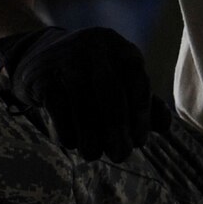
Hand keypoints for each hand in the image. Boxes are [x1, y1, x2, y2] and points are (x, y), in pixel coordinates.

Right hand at [0, 26, 158, 162]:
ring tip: (94, 155)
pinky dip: (66, 130)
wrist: (37, 58)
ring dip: (90, 135)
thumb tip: (165, 126)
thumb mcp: (119, 83)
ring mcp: (66, 59)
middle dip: (117, 129)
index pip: (137, 81)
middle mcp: (95, 47)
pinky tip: (71, 143)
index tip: (139, 142)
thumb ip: (144, 103)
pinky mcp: (42, 76)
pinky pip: (57, 108)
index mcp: (120, 48)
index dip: (142, 115)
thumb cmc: (90, 77)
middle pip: (110, 92)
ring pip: (82, 102)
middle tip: (120, 156)